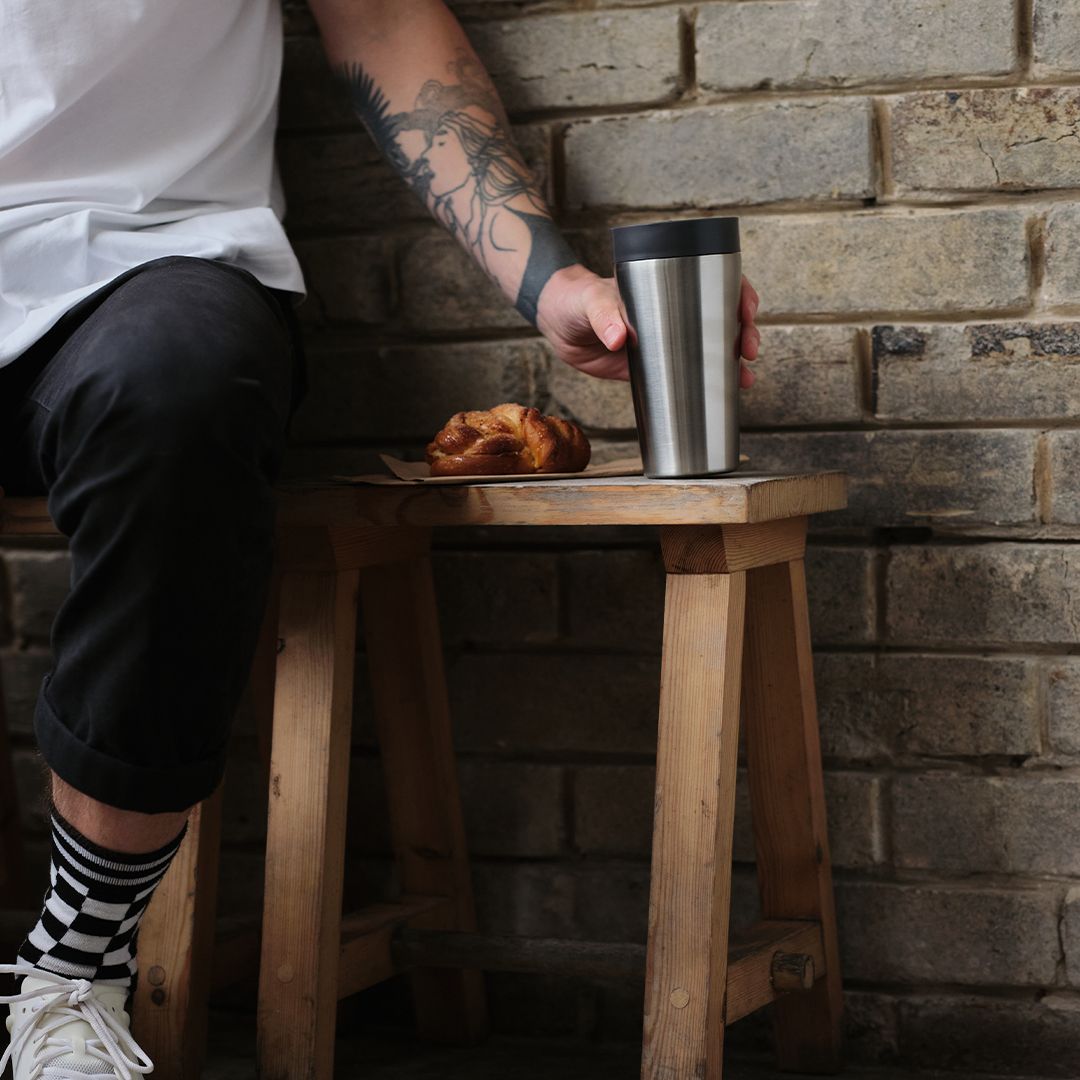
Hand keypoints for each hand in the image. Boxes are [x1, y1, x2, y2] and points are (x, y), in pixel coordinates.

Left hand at [536, 265, 759, 386]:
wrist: (558, 323)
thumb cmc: (576, 299)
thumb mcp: (591, 300)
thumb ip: (603, 315)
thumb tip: (619, 338)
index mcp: (666, 285)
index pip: (715, 282)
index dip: (739, 294)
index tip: (747, 311)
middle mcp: (673, 311)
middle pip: (722, 317)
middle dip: (745, 332)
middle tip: (749, 351)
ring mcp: (665, 339)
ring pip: (711, 348)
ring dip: (733, 363)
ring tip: (745, 379)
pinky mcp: (652, 365)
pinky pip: (686, 374)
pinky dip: (705, 384)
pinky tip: (725, 394)